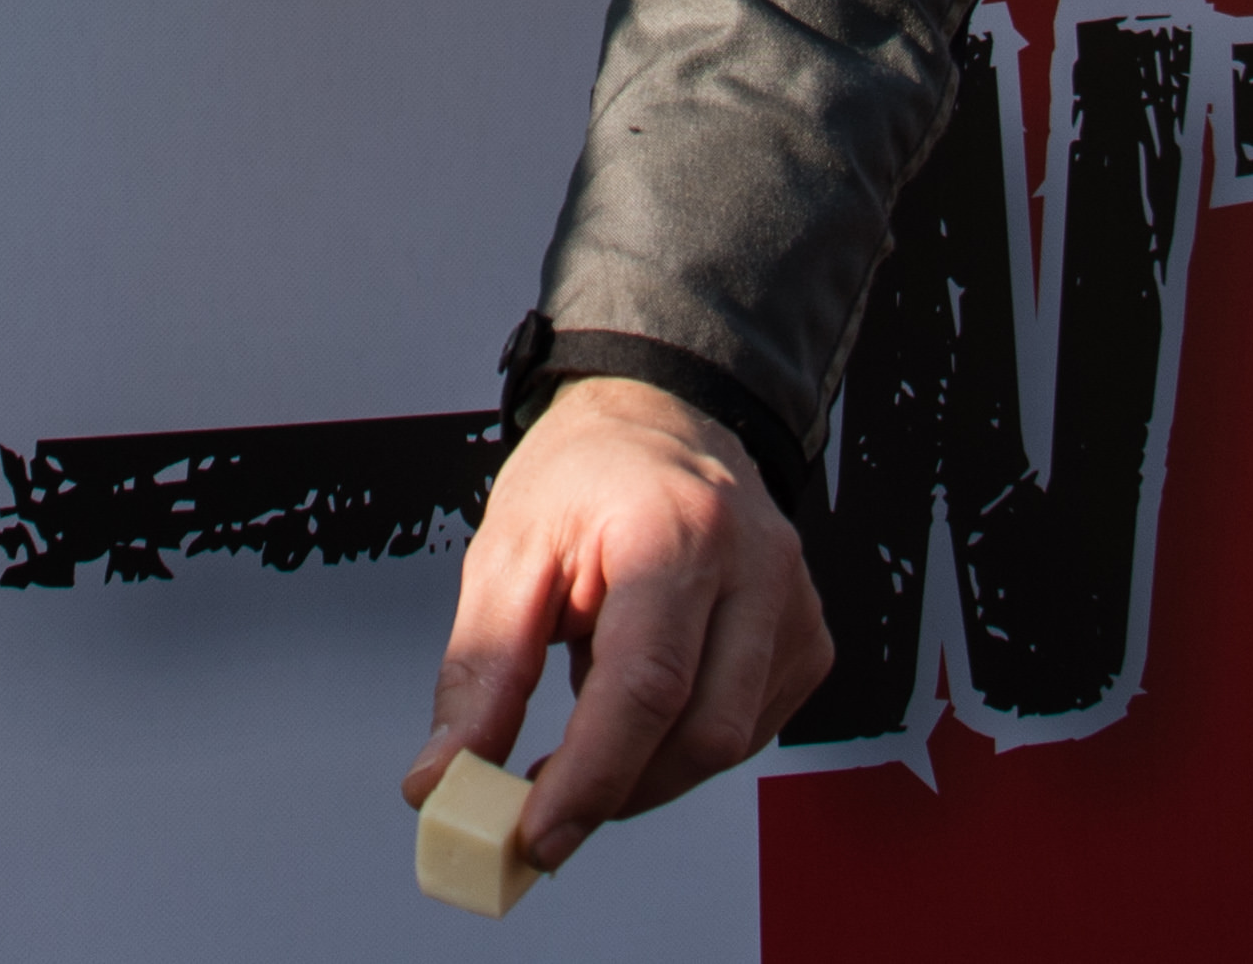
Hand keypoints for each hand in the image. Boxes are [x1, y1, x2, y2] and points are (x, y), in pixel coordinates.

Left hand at [401, 378, 832, 875]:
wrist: (662, 416)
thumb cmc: (585, 476)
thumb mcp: (506, 553)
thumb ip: (481, 673)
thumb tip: (442, 779)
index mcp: (674, 530)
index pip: (645, 687)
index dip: (591, 778)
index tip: (534, 836)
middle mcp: (754, 567)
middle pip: (700, 734)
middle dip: (615, 790)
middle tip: (542, 808)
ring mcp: (794, 605)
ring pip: (728, 745)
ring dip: (646, 769)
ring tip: (588, 717)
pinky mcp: (810, 639)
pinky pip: (749, 731)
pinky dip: (684, 744)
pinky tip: (644, 699)